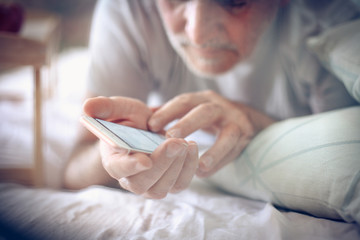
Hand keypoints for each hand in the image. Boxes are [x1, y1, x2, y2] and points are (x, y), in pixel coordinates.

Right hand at [83, 96, 198, 198]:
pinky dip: (190, 168)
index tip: (144, 160)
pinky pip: (180, 184)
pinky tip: (193, 147)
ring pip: (162, 188)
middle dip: (161, 164)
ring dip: (177, 167)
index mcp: (113, 160)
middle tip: (177, 142)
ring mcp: (149, 184)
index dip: (129, 167)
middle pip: (142, 184)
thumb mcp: (118, 108)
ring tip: (187, 142)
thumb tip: (87, 107)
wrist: (146, 127)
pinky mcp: (168, 183)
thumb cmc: (129, 119)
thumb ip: (104, 107)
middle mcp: (130, 179)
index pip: (118, 169)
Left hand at [148, 90, 274, 177]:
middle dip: (187, 123)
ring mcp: (235, 122)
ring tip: (198, 165)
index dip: (168, 111)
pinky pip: (233, 152)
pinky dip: (219, 163)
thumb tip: (141, 115)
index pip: (184, 101)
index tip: (150, 124)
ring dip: (213, 150)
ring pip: (228, 134)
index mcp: (202, 99)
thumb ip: (169, 113)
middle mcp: (220, 107)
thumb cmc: (208, 116)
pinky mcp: (244, 137)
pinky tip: (204, 172)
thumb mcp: (191, 109)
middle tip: (170, 137)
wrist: (245, 118)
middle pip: (205, 112)